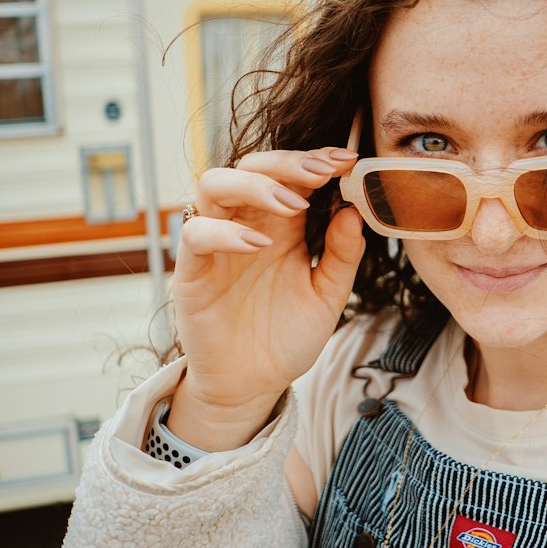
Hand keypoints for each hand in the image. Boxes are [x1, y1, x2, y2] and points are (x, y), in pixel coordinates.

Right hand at [167, 146, 364, 447]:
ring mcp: (216, 245)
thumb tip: (354, 210)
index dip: (315, 161)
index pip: (290, 175)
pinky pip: (195, 234)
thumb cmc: (286, 337)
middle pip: (251, 167)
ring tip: (293, 204)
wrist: (254, 386)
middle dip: (288, 163)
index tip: (347, 160)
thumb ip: (342, 255)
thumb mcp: (327, 295)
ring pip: (214, 185)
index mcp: (280, 225)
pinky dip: (224, 232)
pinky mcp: (192, 272)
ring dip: (255, 185)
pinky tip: (258, 243)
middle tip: (323, 172)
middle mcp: (246, 225)